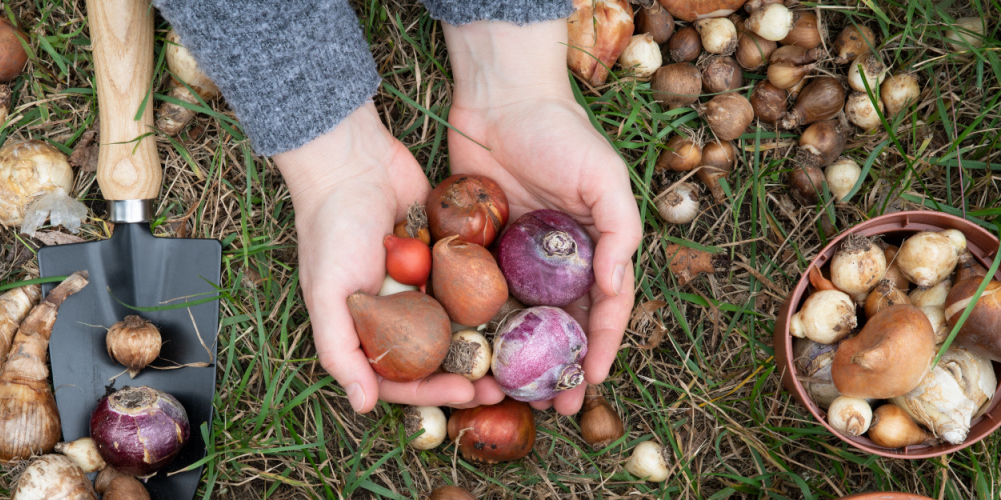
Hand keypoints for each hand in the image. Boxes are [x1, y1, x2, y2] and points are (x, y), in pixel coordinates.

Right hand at [275, 103, 503, 412]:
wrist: (353, 161)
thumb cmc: (331, 228)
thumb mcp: (327, 294)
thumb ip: (340, 351)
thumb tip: (363, 406)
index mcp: (366, 328)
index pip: (402, 376)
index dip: (433, 391)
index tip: (466, 394)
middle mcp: (397, 312)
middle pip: (437, 356)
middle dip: (468, 374)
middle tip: (502, 387)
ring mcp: (424, 283)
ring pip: (460, 324)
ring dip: (486, 343)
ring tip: (517, 355)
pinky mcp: (446, 254)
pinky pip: (472, 283)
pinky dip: (491, 299)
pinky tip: (520, 311)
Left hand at [442, 20, 641, 415]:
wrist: (499, 99)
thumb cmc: (560, 133)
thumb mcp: (604, 177)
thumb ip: (620, 231)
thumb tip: (617, 287)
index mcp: (594, 248)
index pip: (605, 309)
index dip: (599, 348)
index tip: (589, 383)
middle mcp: (557, 261)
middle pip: (562, 326)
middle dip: (560, 368)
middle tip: (554, 407)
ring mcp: (516, 258)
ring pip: (520, 320)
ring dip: (519, 359)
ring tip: (512, 395)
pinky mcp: (478, 250)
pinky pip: (479, 295)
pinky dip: (479, 326)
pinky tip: (472, 355)